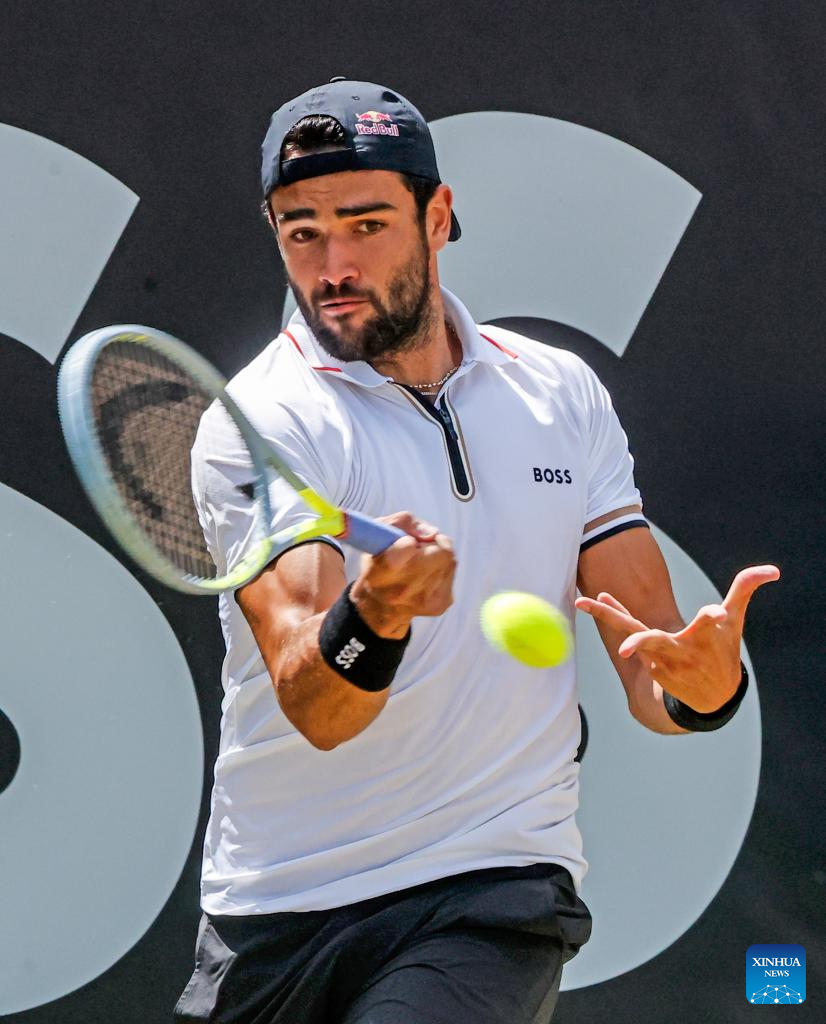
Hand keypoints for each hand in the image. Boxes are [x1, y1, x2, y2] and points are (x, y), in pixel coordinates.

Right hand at [351, 511, 455, 638]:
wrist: (380, 605)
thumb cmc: (379, 562)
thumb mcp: (378, 533)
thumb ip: (404, 522)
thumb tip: (433, 534)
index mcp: (381, 571)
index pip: (406, 549)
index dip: (411, 542)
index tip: (408, 542)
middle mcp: (402, 590)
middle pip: (441, 553)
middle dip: (433, 544)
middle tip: (419, 548)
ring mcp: (423, 600)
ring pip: (450, 560)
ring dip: (438, 556)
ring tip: (419, 563)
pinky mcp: (439, 605)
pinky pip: (452, 571)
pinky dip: (442, 568)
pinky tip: (426, 575)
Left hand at [575, 565, 779, 711]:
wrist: (711, 696)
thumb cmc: (723, 651)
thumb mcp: (735, 620)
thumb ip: (745, 590)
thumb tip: (773, 570)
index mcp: (705, 639)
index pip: (708, 623)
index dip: (711, 616)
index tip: (715, 613)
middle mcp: (679, 651)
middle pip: (655, 641)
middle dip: (640, 641)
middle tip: (626, 649)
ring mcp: (659, 659)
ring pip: (632, 635)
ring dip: (608, 616)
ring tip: (586, 600)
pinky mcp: (648, 662)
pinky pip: (627, 633)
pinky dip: (613, 614)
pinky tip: (598, 599)